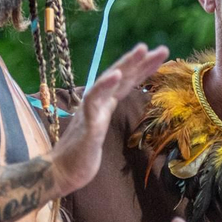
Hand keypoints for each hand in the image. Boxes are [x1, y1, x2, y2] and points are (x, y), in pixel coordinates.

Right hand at [48, 44, 168, 197]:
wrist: (61, 172)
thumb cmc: (82, 152)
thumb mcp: (100, 126)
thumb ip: (106, 108)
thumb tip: (115, 96)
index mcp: (103, 104)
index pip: (126, 82)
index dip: (143, 68)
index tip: (161, 55)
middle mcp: (97, 103)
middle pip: (119, 76)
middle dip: (138, 60)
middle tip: (160, 48)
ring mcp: (91, 113)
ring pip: (108, 83)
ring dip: (124, 65)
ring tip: (140, 50)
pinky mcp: (87, 127)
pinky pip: (95, 103)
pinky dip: (104, 87)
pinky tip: (115, 76)